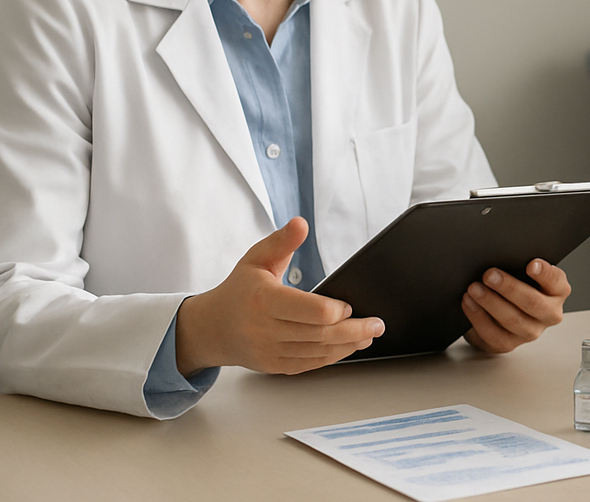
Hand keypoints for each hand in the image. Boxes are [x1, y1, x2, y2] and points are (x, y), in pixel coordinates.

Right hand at [174, 217, 383, 374]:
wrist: (212, 328)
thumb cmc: (239, 289)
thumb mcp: (256, 258)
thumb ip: (282, 241)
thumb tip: (301, 223)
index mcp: (263, 300)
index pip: (310, 311)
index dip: (335, 311)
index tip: (350, 305)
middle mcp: (265, 329)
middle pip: (319, 334)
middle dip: (354, 330)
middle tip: (377, 323)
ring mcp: (269, 351)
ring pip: (317, 352)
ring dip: (348, 345)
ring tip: (370, 334)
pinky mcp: (274, 366)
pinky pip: (309, 364)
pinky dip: (332, 357)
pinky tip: (349, 347)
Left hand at [461, 259, 570, 352]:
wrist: (499, 309)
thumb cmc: (515, 283)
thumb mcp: (522, 271)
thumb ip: (520, 263)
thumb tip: (502, 255)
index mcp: (557, 291)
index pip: (556, 281)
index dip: (544, 273)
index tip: (531, 264)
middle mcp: (549, 314)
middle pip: (532, 303)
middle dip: (509, 288)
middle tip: (489, 275)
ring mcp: (530, 331)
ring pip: (512, 320)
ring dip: (490, 303)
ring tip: (474, 288)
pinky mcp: (509, 344)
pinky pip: (494, 335)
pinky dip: (478, 317)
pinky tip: (469, 303)